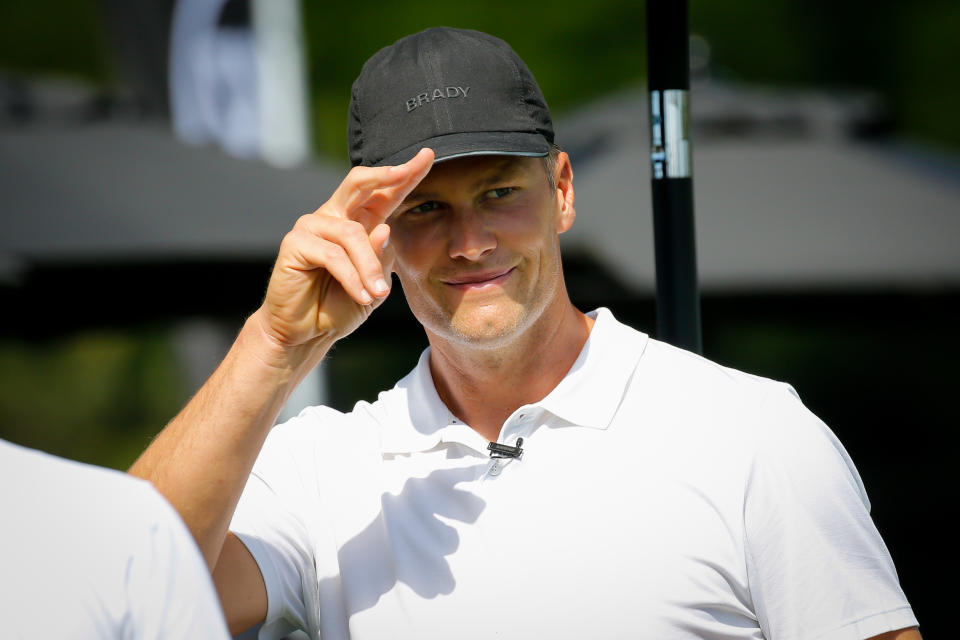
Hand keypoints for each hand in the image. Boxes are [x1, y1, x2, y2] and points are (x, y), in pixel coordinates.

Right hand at [254, 148, 433, 357]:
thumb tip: (384, 228)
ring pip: (353, 234)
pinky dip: (352, 278)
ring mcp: (312, 227)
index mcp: (358, 223)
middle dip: (386, 174)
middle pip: (359, 182)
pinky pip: (333, 255)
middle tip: (407, 169)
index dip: (405, 175)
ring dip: (369, 267)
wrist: (307, 333)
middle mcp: (334, 217)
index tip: (428, 155)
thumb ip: (383, 258)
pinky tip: (361, 296)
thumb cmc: (340, 306)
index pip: (384, 193)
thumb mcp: (375, 284)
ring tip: (378, 294)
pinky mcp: (295, 243)